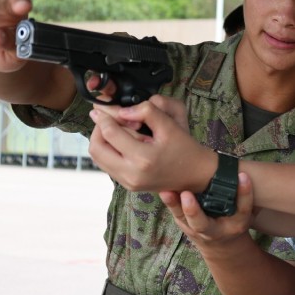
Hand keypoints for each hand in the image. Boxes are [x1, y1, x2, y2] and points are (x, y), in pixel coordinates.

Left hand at [89, 96, 213, 192]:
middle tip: (105, 119)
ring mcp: (128, 182)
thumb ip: (147, 111)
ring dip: (101, 141)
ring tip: (113, 130)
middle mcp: (132, 174)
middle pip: (97, 148)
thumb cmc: (186, 150)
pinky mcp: (128, 185)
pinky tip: (119, 143)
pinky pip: (107, 166)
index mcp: (143, 158)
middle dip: (98, 130)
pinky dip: (108, 152)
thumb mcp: (170, 125)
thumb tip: (124, 111)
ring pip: (98, 158)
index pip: (110, 133)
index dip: (104, 117)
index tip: (103, 109)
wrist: (197, 174)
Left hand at [159, 172, 252, 252]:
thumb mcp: (244, 213)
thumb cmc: (234, 220)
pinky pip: (175, 214)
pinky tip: (163, 189)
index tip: (243, 176)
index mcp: (237, 224)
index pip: (243, 209)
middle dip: (193, 210)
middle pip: (202, 224)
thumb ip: (243, 197)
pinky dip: (169, 202)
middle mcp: (215, 230)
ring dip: (174, 205)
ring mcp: (197, 230)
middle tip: (187, 194)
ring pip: (183, 219)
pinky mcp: (184, 225)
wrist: (220, 245)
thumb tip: (241, 169)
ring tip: (166, 192)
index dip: (245, 193)